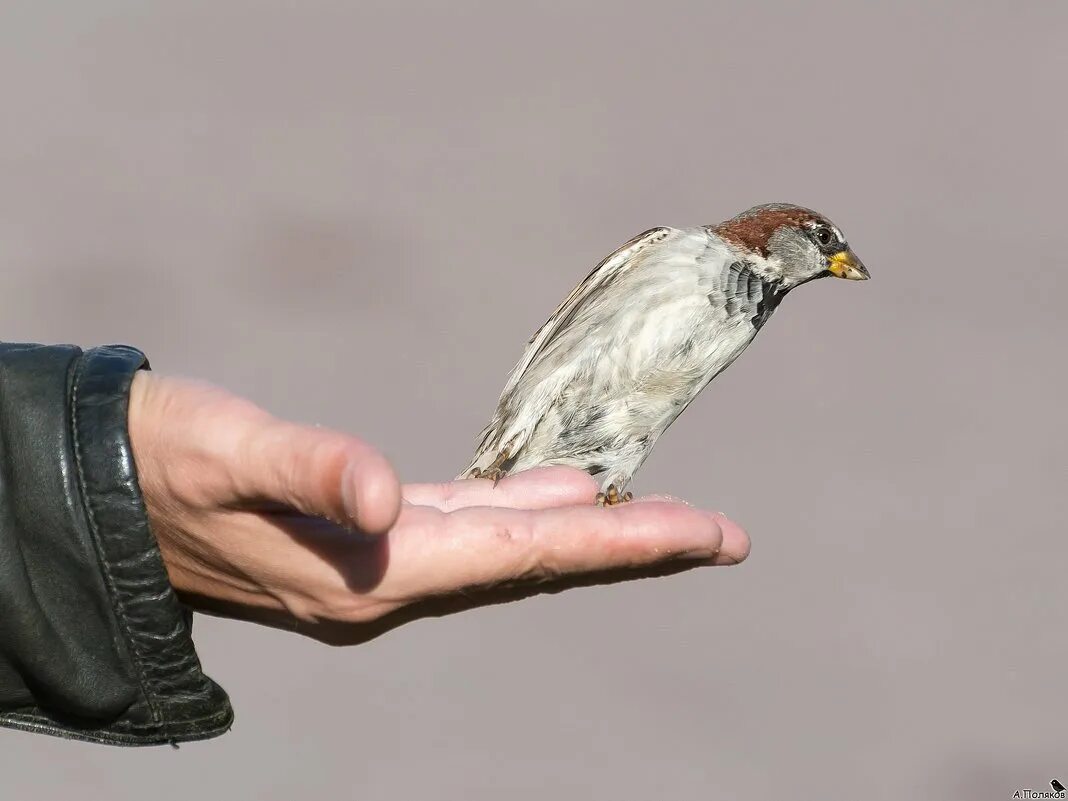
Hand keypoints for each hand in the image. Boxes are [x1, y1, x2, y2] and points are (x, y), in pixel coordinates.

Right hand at [128, 373, 749, 644]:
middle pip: (538, 561)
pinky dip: (528, 511)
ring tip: (666, 520)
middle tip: (724, 535)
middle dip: (634, 546)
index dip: (621, 542)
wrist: (107, 487)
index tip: (706, 534)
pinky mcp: (372, 534)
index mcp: (372, 570)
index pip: (524, 555)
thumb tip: (387, 499)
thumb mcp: (226, 454)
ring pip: (513, 547)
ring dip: (591, 531)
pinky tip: (564, 495)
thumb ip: (309, 470)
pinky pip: (474, 527)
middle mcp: (391, 578)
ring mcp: (385, 561)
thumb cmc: (161, 463)